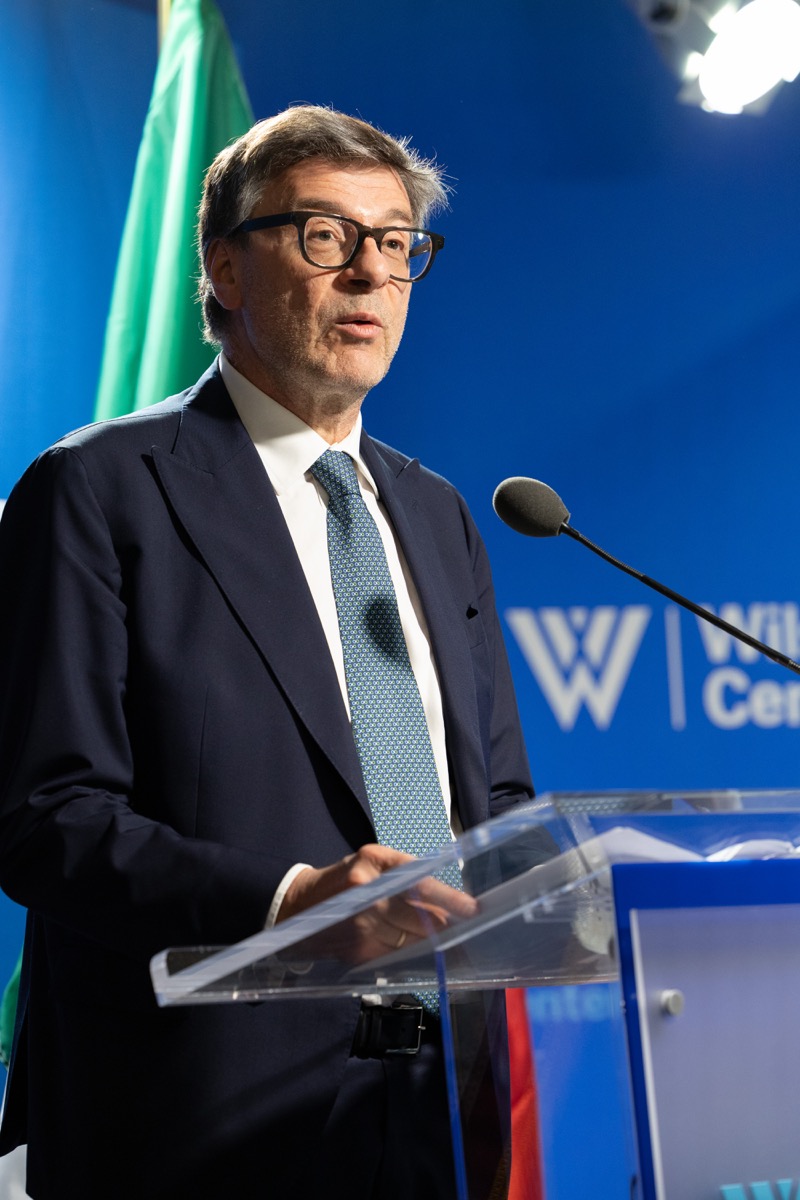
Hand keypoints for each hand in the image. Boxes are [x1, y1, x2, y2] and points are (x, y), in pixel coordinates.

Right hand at [277, 843, 477, 962]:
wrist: (299, 904)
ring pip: (410, 940)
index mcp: (375, 864)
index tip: (473, 910)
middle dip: (445, 926)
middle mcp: (368, 894)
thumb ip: (406, 872)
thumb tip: (444, 896)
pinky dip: (408, 953)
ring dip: (430, 943)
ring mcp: (361, 925)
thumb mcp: (372, 860)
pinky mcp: (356, 950)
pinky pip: (394, 954)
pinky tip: (416, 950)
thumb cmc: (345, 877)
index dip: (450, 900)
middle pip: (420, 917)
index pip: (422, 884)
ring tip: (447, 943)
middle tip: (466, 930)